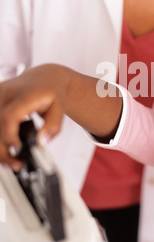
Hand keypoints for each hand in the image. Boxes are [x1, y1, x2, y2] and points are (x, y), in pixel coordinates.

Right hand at [0, 64, 122, 169]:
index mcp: (23, 95)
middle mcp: (7, 93)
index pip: (9, 117)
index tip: (17, 150)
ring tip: (9, 161)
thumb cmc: (51, 93)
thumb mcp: (60, 108)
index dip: (9, 136)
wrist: (45, 78)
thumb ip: (53, 126)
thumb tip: (42, 143)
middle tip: (15, 164)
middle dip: (3, 148)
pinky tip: (3, 148)